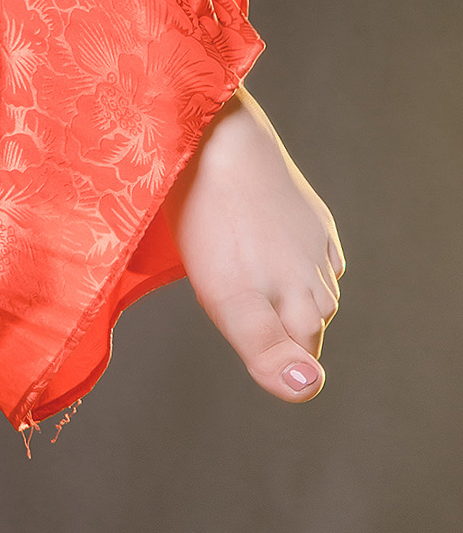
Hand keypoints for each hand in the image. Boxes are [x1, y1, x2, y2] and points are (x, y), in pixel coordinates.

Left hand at [166, 89, 344, 401]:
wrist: (220, 143)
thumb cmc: (213, 227)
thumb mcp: (231, 301)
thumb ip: (267, 349)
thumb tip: (307, 389)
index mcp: (301, 302)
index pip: (300, 358)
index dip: (270, 359)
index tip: (240, 337)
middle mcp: (318, 277)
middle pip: (306, 327)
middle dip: (278, 331)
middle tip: (236, 310)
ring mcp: (315, 243)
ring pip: (308, 290)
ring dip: (285, 297)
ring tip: (247, 282)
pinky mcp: (308, 215)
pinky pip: (310, 255)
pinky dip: (292, 263)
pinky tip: (269, 251)